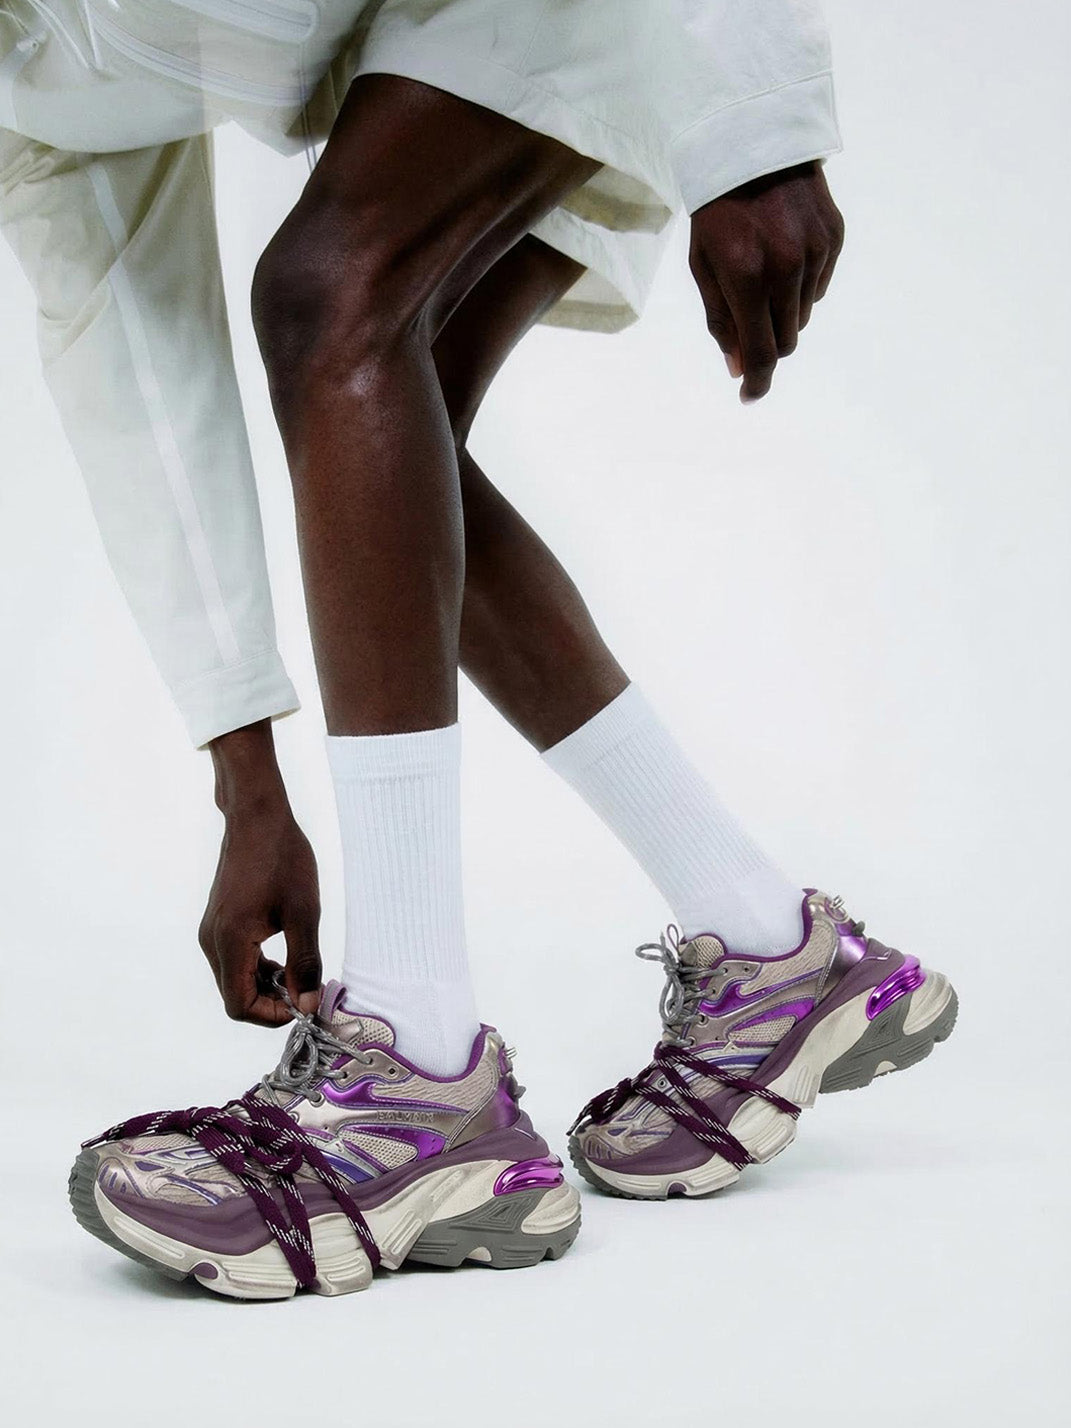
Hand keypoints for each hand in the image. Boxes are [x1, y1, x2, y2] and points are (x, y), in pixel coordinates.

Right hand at [199, 721, 321, 1025]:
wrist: (257, 817)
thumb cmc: (283, 858)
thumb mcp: (304, 912)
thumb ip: (305, 962)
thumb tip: (307, 1004)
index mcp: (230, 941)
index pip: (239, 1006)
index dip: (272, 1015)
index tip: (303, 1002)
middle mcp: (211, 941)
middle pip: (234, 996)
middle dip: (271, 1001)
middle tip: (307, 987)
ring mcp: (210, 931)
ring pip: (234, 979)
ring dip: (265, 985)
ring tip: (299, 969)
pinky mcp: (217, 922)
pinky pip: (233, 960)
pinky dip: (257, 967)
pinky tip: (283, 954)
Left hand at [688, 161, 843, 401]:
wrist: (753, 142)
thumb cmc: (717, 210)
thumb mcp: (704, 265)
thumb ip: (721, 320)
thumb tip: (738, 369)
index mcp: (747, 276)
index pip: (760, 351)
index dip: (756, 382)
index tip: (749, 397)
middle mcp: (787, 267)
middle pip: (785, 341)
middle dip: (766, 343)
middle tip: (748, 320)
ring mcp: (815, 251)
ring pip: (802, 317)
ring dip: (782, 313)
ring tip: (762, 275)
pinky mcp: (833, 238)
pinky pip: (818, 287)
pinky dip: (800, 286)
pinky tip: (783, 254)